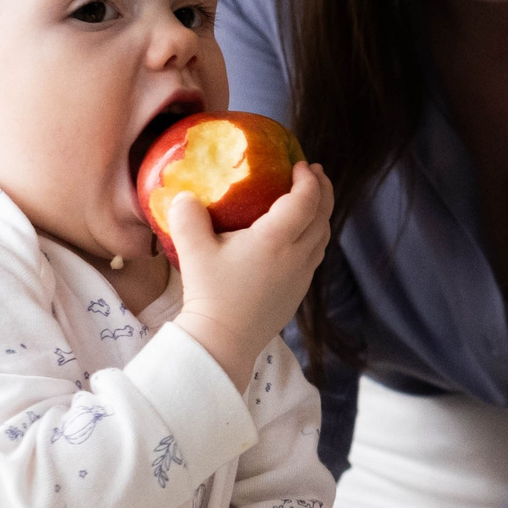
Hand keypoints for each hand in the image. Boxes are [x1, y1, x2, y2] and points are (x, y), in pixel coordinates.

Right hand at [168, 163, 331, 384]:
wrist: (222, 342)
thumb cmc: (209, 295)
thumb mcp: (192, 252)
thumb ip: (187, 217)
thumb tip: (184, 195)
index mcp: (276, 240)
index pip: (305, 201)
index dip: (308, 180)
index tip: (300, 164)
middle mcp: (296, 257)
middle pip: (323, 217)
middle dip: (323, 190)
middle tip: (314, 172)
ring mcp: (301, 278)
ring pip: (322, 238)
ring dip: (321, 214)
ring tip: (310, 200)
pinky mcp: (297, 294)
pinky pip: (314, 257)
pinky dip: (314, 237)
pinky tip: (298, 237)